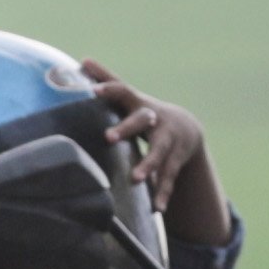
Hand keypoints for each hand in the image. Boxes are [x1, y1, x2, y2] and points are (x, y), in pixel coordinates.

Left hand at [81, 62, 204, 208]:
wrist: (186, 127)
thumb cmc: (145, 111)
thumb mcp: (130, 96)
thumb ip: (107, 79)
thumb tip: (83, 59)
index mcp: (139, 104)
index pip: (123, 91)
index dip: (109, 90)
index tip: (92, 91)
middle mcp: (155, 120)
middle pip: (142, 121)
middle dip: (127, 128)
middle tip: (109, 137)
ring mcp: (168, 141)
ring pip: (159, 154)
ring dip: (148, 165)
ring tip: (137, 180)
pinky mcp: (175, 161)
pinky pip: (169, 178)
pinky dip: (163, 193)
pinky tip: (157, 209)